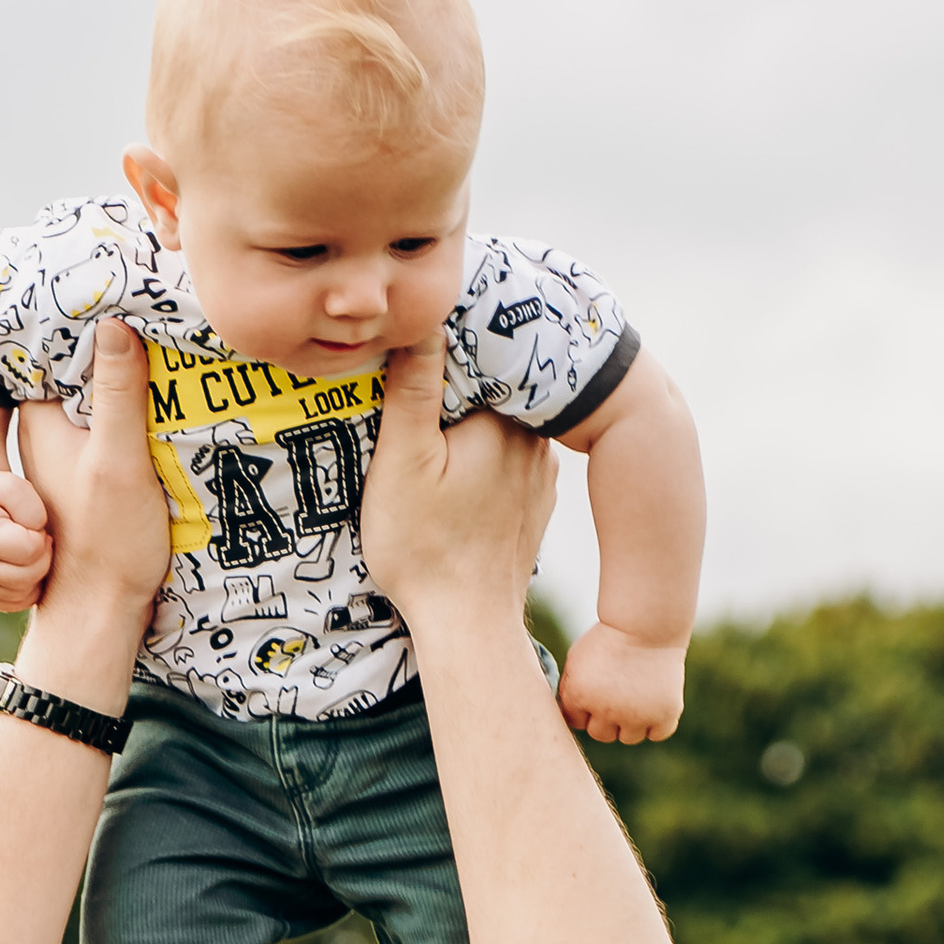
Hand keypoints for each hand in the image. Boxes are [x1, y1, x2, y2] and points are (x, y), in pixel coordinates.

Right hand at [0, 467, 53, 613]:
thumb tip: (39, 536)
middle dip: (41, 555)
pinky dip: (29, 586)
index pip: (32, 550)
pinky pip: (20, 602)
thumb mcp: (11, 485)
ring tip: (25, 549)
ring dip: (36, 571)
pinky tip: (22, 565)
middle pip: (30, 575)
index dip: (40, 536)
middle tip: (32, 537)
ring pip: (27, 592)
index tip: (31, 525)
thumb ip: (30, 505)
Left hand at [14, 322, 173, 699]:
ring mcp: (65, 451)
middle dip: (121, 343)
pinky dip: (134, 411)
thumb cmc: (108, 542)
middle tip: (166, 311)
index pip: (68, 343)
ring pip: (99, 396)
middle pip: (85, 367)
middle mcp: (45, 428)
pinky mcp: (87, 473)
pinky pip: (110, 424)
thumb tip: (115, 321)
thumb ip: (119, 395)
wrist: (99, 612)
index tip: (138, 289)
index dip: (102, 315)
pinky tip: (167, 405)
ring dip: (132, 379)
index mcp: (42, 416)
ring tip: (176, 347)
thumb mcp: (120, 461)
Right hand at [360, 346, 557, 633]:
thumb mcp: (402, 460)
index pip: (475, 351)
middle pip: (490, 384)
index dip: (439, 341)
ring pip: (501, 419)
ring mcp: (541, 471)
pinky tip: (458, 463)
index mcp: (504, 417)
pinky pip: (509, 454)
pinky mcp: (535, 500)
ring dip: (471, 414)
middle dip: (455, 378)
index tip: (406, 336)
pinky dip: (485, 450)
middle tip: (409, 374)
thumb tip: (421, 316)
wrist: (468, 627)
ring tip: (431, 417)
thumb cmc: (425, 548)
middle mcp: (535, 439)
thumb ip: (413, 387)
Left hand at [558, 623, 686, 745]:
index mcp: (579, 696)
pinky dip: (657, 723)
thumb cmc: (609, 638)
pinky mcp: (665, 713)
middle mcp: (606, 710)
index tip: (597, 688)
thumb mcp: (578, 661)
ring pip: (629, 737)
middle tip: (617, 691)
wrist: (646, 621)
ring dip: (631, 722)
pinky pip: (657, 734)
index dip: (586, 706)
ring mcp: (637, 715)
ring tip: (636, 696)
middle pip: (602, 734)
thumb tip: (572, 720)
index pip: (577, 722)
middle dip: (606, 717)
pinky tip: (654, 703)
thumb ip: (571, 691)